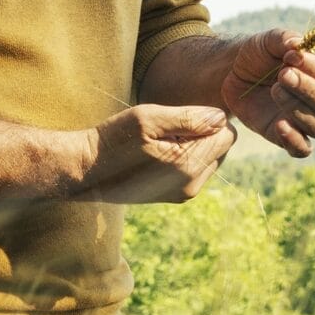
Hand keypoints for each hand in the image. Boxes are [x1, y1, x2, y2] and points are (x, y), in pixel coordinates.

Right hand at [79, 103, 235, 203]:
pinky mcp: (177, 197)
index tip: (182, 118)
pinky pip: (197, 171)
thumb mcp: (148, 118)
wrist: (86, 170)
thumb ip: (189, 117)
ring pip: (211, 160)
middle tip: (168, 131)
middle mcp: (191, 184)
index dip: (209, 120)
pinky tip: (160, 154)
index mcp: (187, 164)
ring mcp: (184, 194)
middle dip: (203, 135)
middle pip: (222, 148)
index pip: (227, 135)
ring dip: (195, 147)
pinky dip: (186, 159)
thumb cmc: (114, 139)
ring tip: (162, 143)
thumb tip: (221, 118)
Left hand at [221, 28, 314, 158]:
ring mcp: (307, 120)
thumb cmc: (258, 55)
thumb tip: (297, 45)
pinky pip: (302, 149)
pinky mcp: (289, 137)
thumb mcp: (267, 41)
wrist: (233, 75)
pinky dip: (294, 140)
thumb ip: (283, 39)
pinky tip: (279, 125)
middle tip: (282, 75)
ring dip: (299, 111)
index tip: (291, 57)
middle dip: (309, 90)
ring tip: (274, 90)